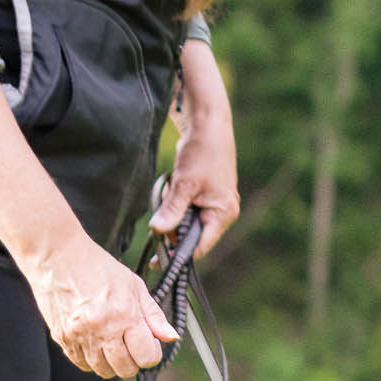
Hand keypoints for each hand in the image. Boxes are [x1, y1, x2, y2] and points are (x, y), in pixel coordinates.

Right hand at [24, 233, 176, 378]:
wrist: (56, 255)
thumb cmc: (96, 267)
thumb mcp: (134, 285)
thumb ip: (154, 315)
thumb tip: (170, 337)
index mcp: (124, 315)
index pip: (147, 356)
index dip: (152, 353)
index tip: (149, 343)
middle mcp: (102, 328)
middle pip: (126, 369)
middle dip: (134, 361)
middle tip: (131, 344)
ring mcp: (80, 335)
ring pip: (104, 371)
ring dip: (113, 363)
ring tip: (112, 342)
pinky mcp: (62, 338)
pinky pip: (82, 364)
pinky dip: (92, 360)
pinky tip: (95, 343)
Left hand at [149, 116, 239, 257]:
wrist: (209, 124)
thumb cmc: (202, 152)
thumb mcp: (184, 184)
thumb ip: (172, 211)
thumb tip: (157, 232)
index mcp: (223, 214)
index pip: (200, 245)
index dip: (179, 252)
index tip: (158, 257)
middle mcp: (223, 212)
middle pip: (194, 235)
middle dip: (174, 230)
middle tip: (156, 223)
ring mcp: (216, 203)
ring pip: (189, 221)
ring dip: (174, 214)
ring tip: (170, 191)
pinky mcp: (207, 194)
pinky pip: (189, 208)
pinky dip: (177, 203)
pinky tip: (173, 186)